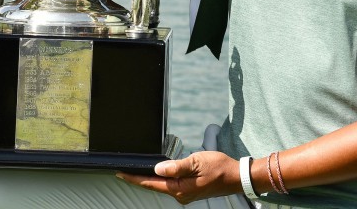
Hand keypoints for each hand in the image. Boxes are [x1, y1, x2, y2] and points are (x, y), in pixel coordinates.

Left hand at [117, 151, 240, 204]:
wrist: (236, 176)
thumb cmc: (219, 168)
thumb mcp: (196, 162)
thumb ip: (175, 166)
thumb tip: (157, 169)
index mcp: (180, 189)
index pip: (151, 184)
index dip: (135, 178)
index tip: (121, 174)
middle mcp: (181, 195)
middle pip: (155, 186)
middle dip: (140, 179)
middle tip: (125, 171)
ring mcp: (186, 194)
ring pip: (163, 186)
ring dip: (152, 179)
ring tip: (138, 171)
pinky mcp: (190, 192)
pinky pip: (172, 186)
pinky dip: (163, 179)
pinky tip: (159, 173)